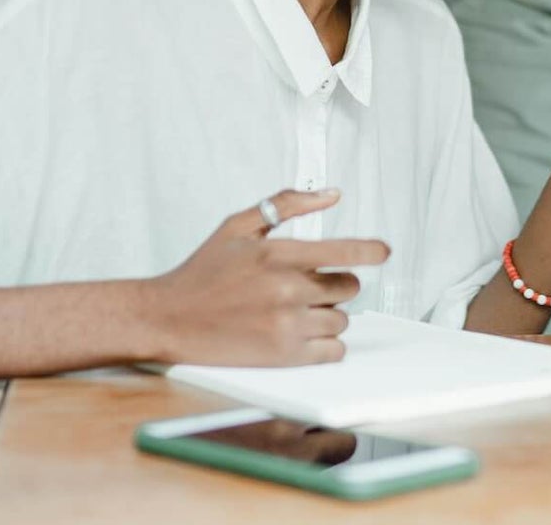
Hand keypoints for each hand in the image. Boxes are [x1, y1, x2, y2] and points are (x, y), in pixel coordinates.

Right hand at [140, 189, 388, 366]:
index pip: (343, 251)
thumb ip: (286, 204)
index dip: (370, 251)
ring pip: (341, 319)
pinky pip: (333, 350)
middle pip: (347, 287)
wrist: (167, 318)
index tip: (383, 251)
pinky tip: (302, 334)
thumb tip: (331, 194)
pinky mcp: (283, 356)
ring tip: (295, 311)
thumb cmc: (202, 271)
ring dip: (327, 315)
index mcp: (277, 254)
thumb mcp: (238, 225)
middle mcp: (286, 290)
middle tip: (309, 286)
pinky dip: (325, 344)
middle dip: (335, 285)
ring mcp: (286, 325)